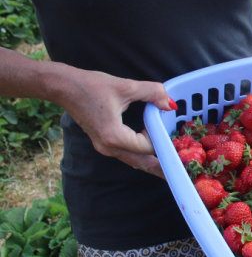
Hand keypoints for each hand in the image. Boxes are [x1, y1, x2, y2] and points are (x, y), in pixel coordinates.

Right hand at [53, 65, 172, 177]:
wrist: (63, 87)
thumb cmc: (91, 86)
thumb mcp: (125, 87)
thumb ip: (151, 93)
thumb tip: (171, 103)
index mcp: (114, 136)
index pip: (147, 146)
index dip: (162, 140)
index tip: (175, 134)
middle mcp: (109, 147)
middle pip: (142, 162)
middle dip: (162, 166)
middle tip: (183, 170)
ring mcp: (105, 148)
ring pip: (135, 161)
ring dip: (153, 163)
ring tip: (173, 167)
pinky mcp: (104, 144)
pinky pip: (128, 155)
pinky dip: (143, 156)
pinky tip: (155, 156)